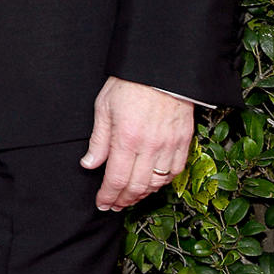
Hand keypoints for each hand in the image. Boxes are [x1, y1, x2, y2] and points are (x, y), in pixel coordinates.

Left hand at [81, 77, 193, 210]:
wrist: (162, 68)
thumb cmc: (130, 84)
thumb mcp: (104, 106)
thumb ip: (98, 140)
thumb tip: (89, 163)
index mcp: (127, 138)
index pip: (116, 179)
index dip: (108, 195)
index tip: (102, 203)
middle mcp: (150, 146)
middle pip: (137, 187)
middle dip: (123, 200)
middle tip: (114, 205)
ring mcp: (169, 145)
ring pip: (157, 183)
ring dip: (142, 194)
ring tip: (131, 196)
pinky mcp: (184, 141)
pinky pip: (176, 171)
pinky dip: (163, 182)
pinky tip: (153, 182)